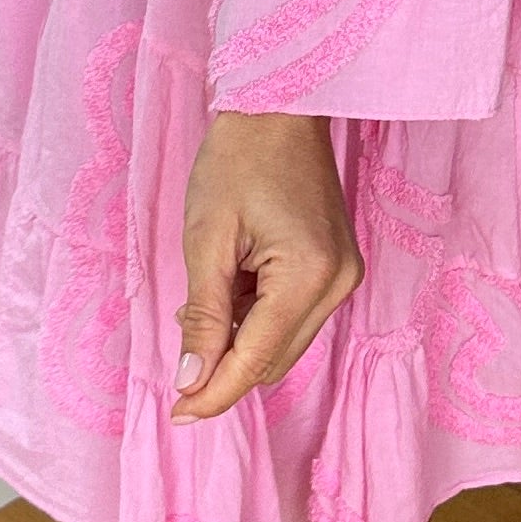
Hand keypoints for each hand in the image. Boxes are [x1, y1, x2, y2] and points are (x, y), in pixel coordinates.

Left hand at [171, 110, 362, 422]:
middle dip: (224, 365)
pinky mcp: (339, 267)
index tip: (176, 416)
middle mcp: (338, 284)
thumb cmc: (237, 159)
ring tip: (204, 298)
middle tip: (181, 342)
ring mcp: (344, 276)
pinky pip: (294, 317)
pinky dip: (258, 316)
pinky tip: (232, 284)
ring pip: (284, 343)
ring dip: (240, 338)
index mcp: (308, 276)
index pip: (256, 360)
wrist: (279, 106)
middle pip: (274, 360)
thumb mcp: (206, 238)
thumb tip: (191, 381)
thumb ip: (204, 316)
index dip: (213, 393)